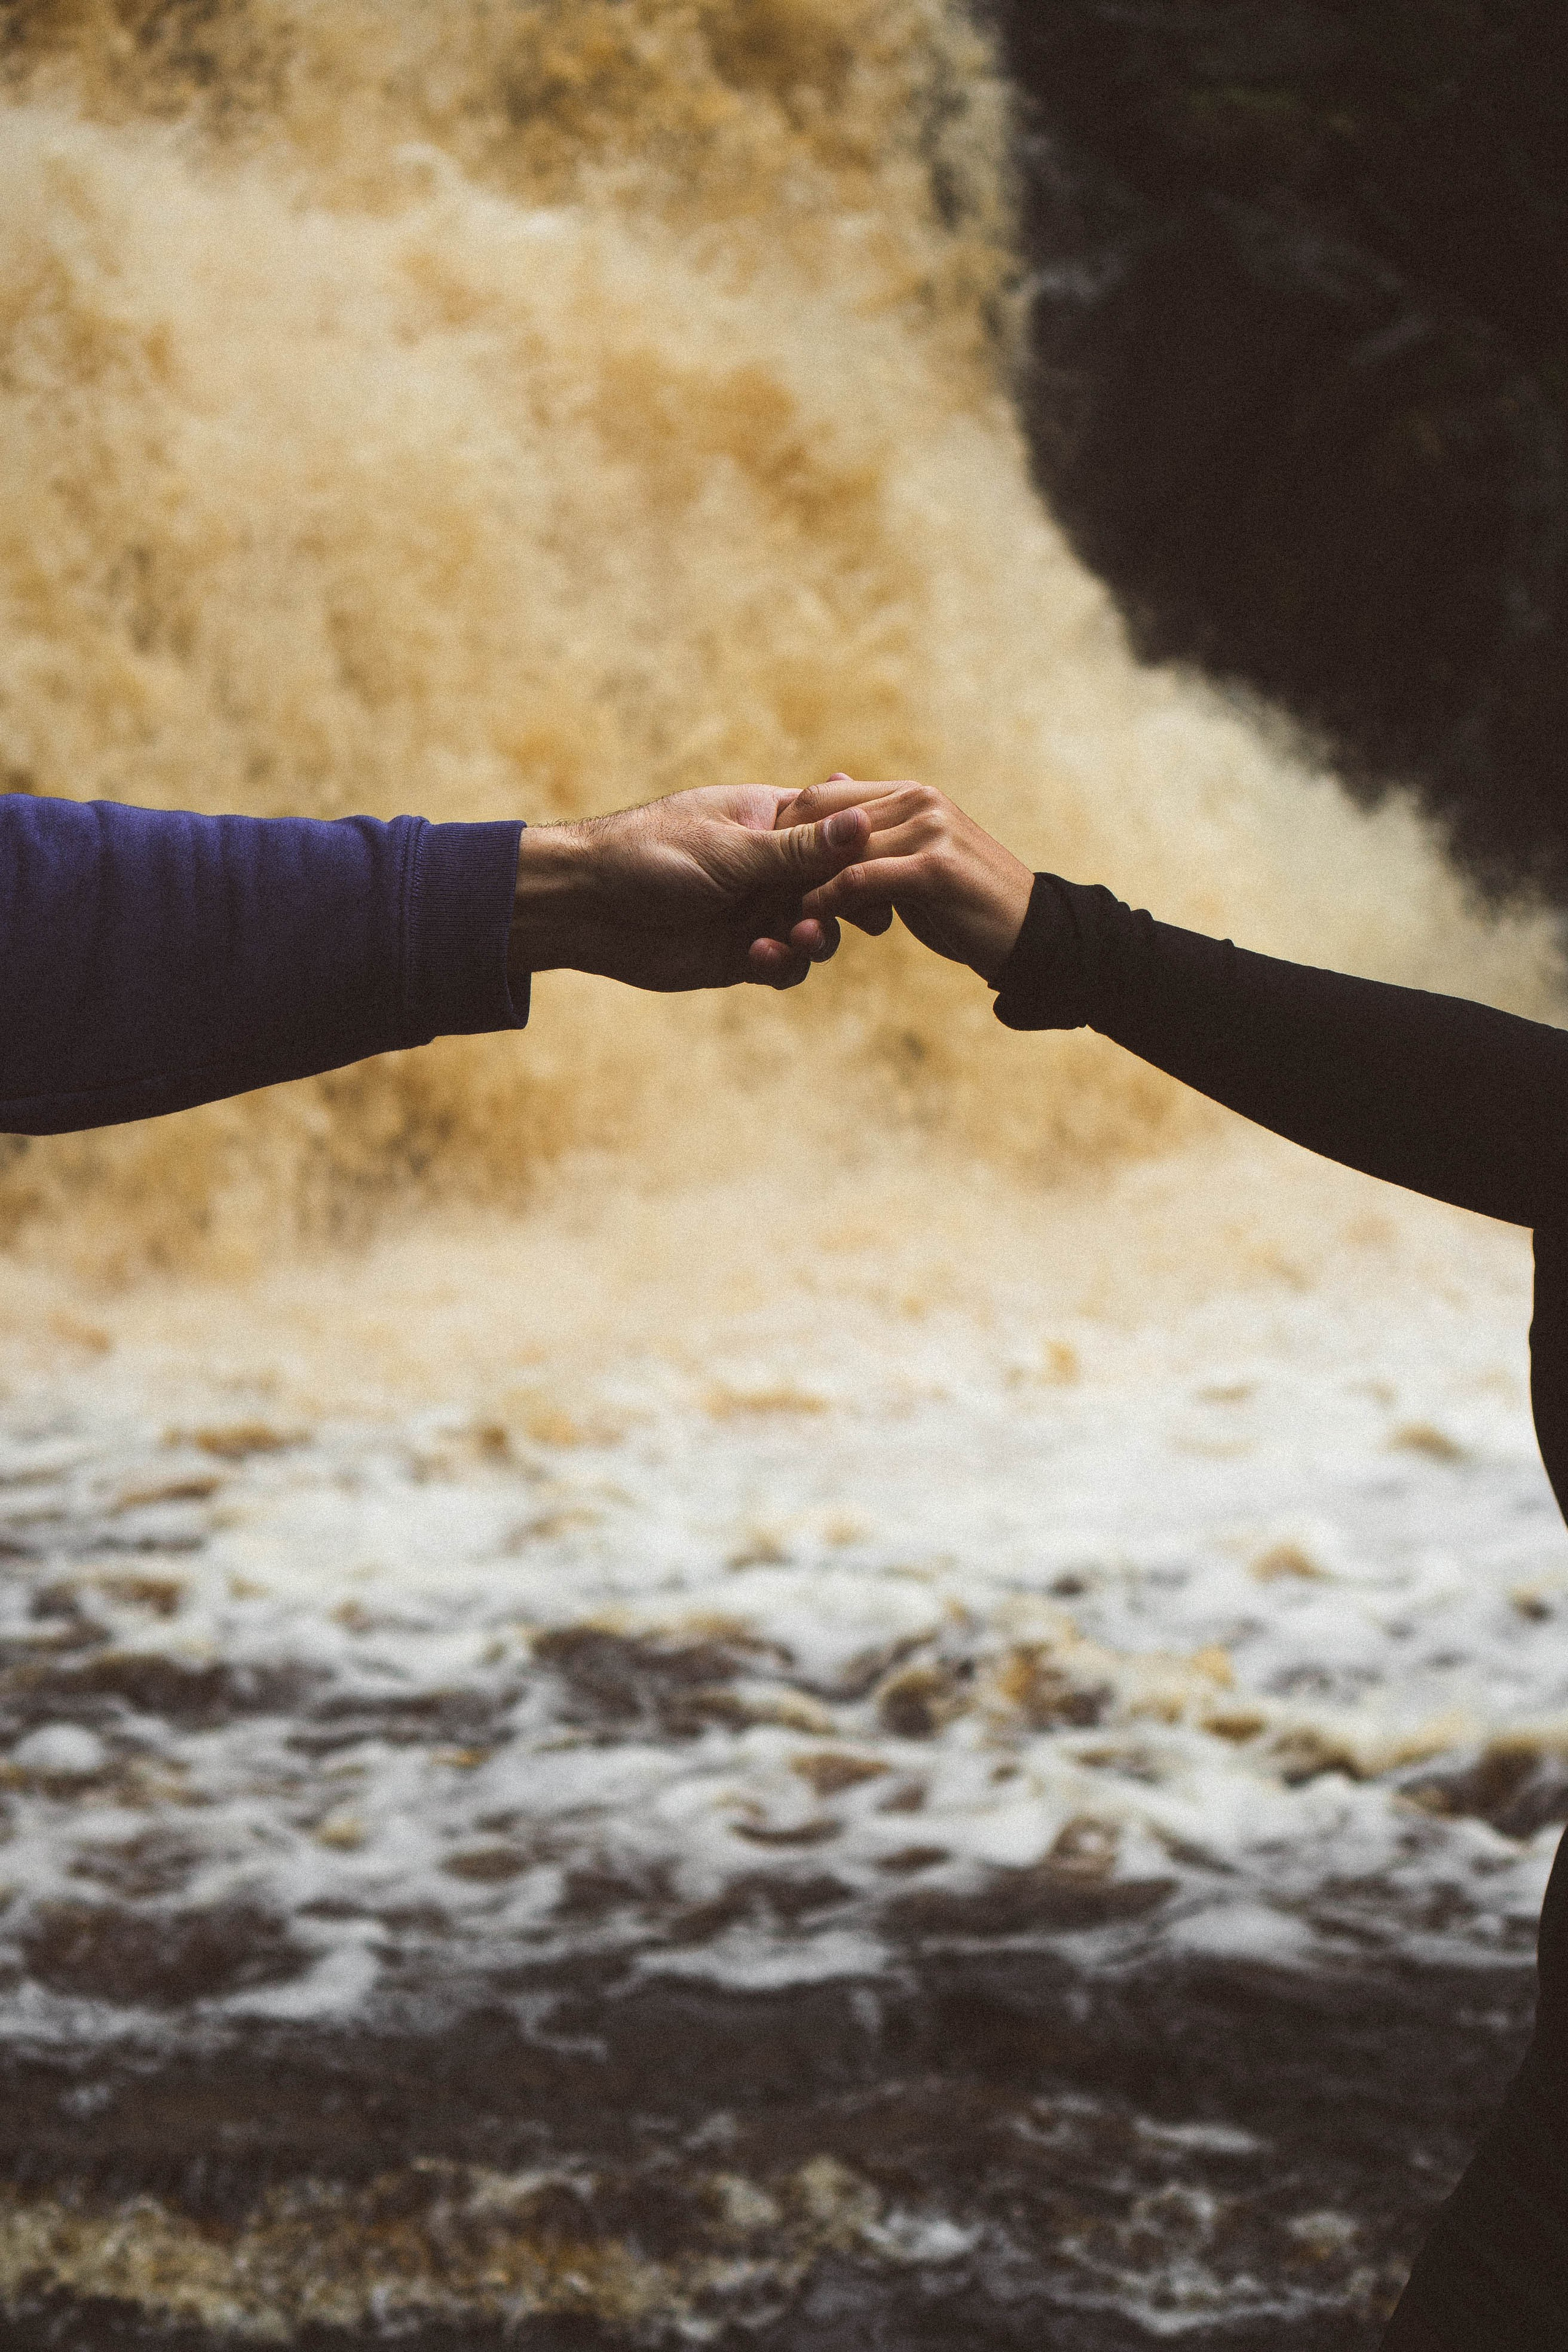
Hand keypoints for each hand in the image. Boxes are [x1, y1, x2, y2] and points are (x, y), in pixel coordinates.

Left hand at [507, 783, 871, 992]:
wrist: (586, 907)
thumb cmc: (649, 855)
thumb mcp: (730, 849)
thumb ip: (797, 847)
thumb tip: (863, 821)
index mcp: (770, 819)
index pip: (838, 827)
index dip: (866, 849)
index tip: (887, 867)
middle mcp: (770, 865)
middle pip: (837, 884)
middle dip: (849, 902)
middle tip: (864, 919)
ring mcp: (758, 910)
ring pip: (818, 929)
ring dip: (818, 938)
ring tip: (800, 938)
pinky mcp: (741, 954)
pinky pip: (785, 965)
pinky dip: (784, 965)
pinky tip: (760, 959)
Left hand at [777, 775, 1033, 983]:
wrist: (1033, 938)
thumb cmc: (969, 907)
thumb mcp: (917, 862)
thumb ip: (875, 830)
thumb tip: (833, 778)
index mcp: (911, 794)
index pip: (824, 797)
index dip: (787, 833)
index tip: (764, 875)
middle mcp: (919, 800)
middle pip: (822, 816)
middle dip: (784, 857)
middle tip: (757, 894)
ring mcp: (928, 830)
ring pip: (835, 850)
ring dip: (800, 885)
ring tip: (778, 915)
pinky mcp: (933, 870)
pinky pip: (856, 880)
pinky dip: (825, 904)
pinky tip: (809, 925)